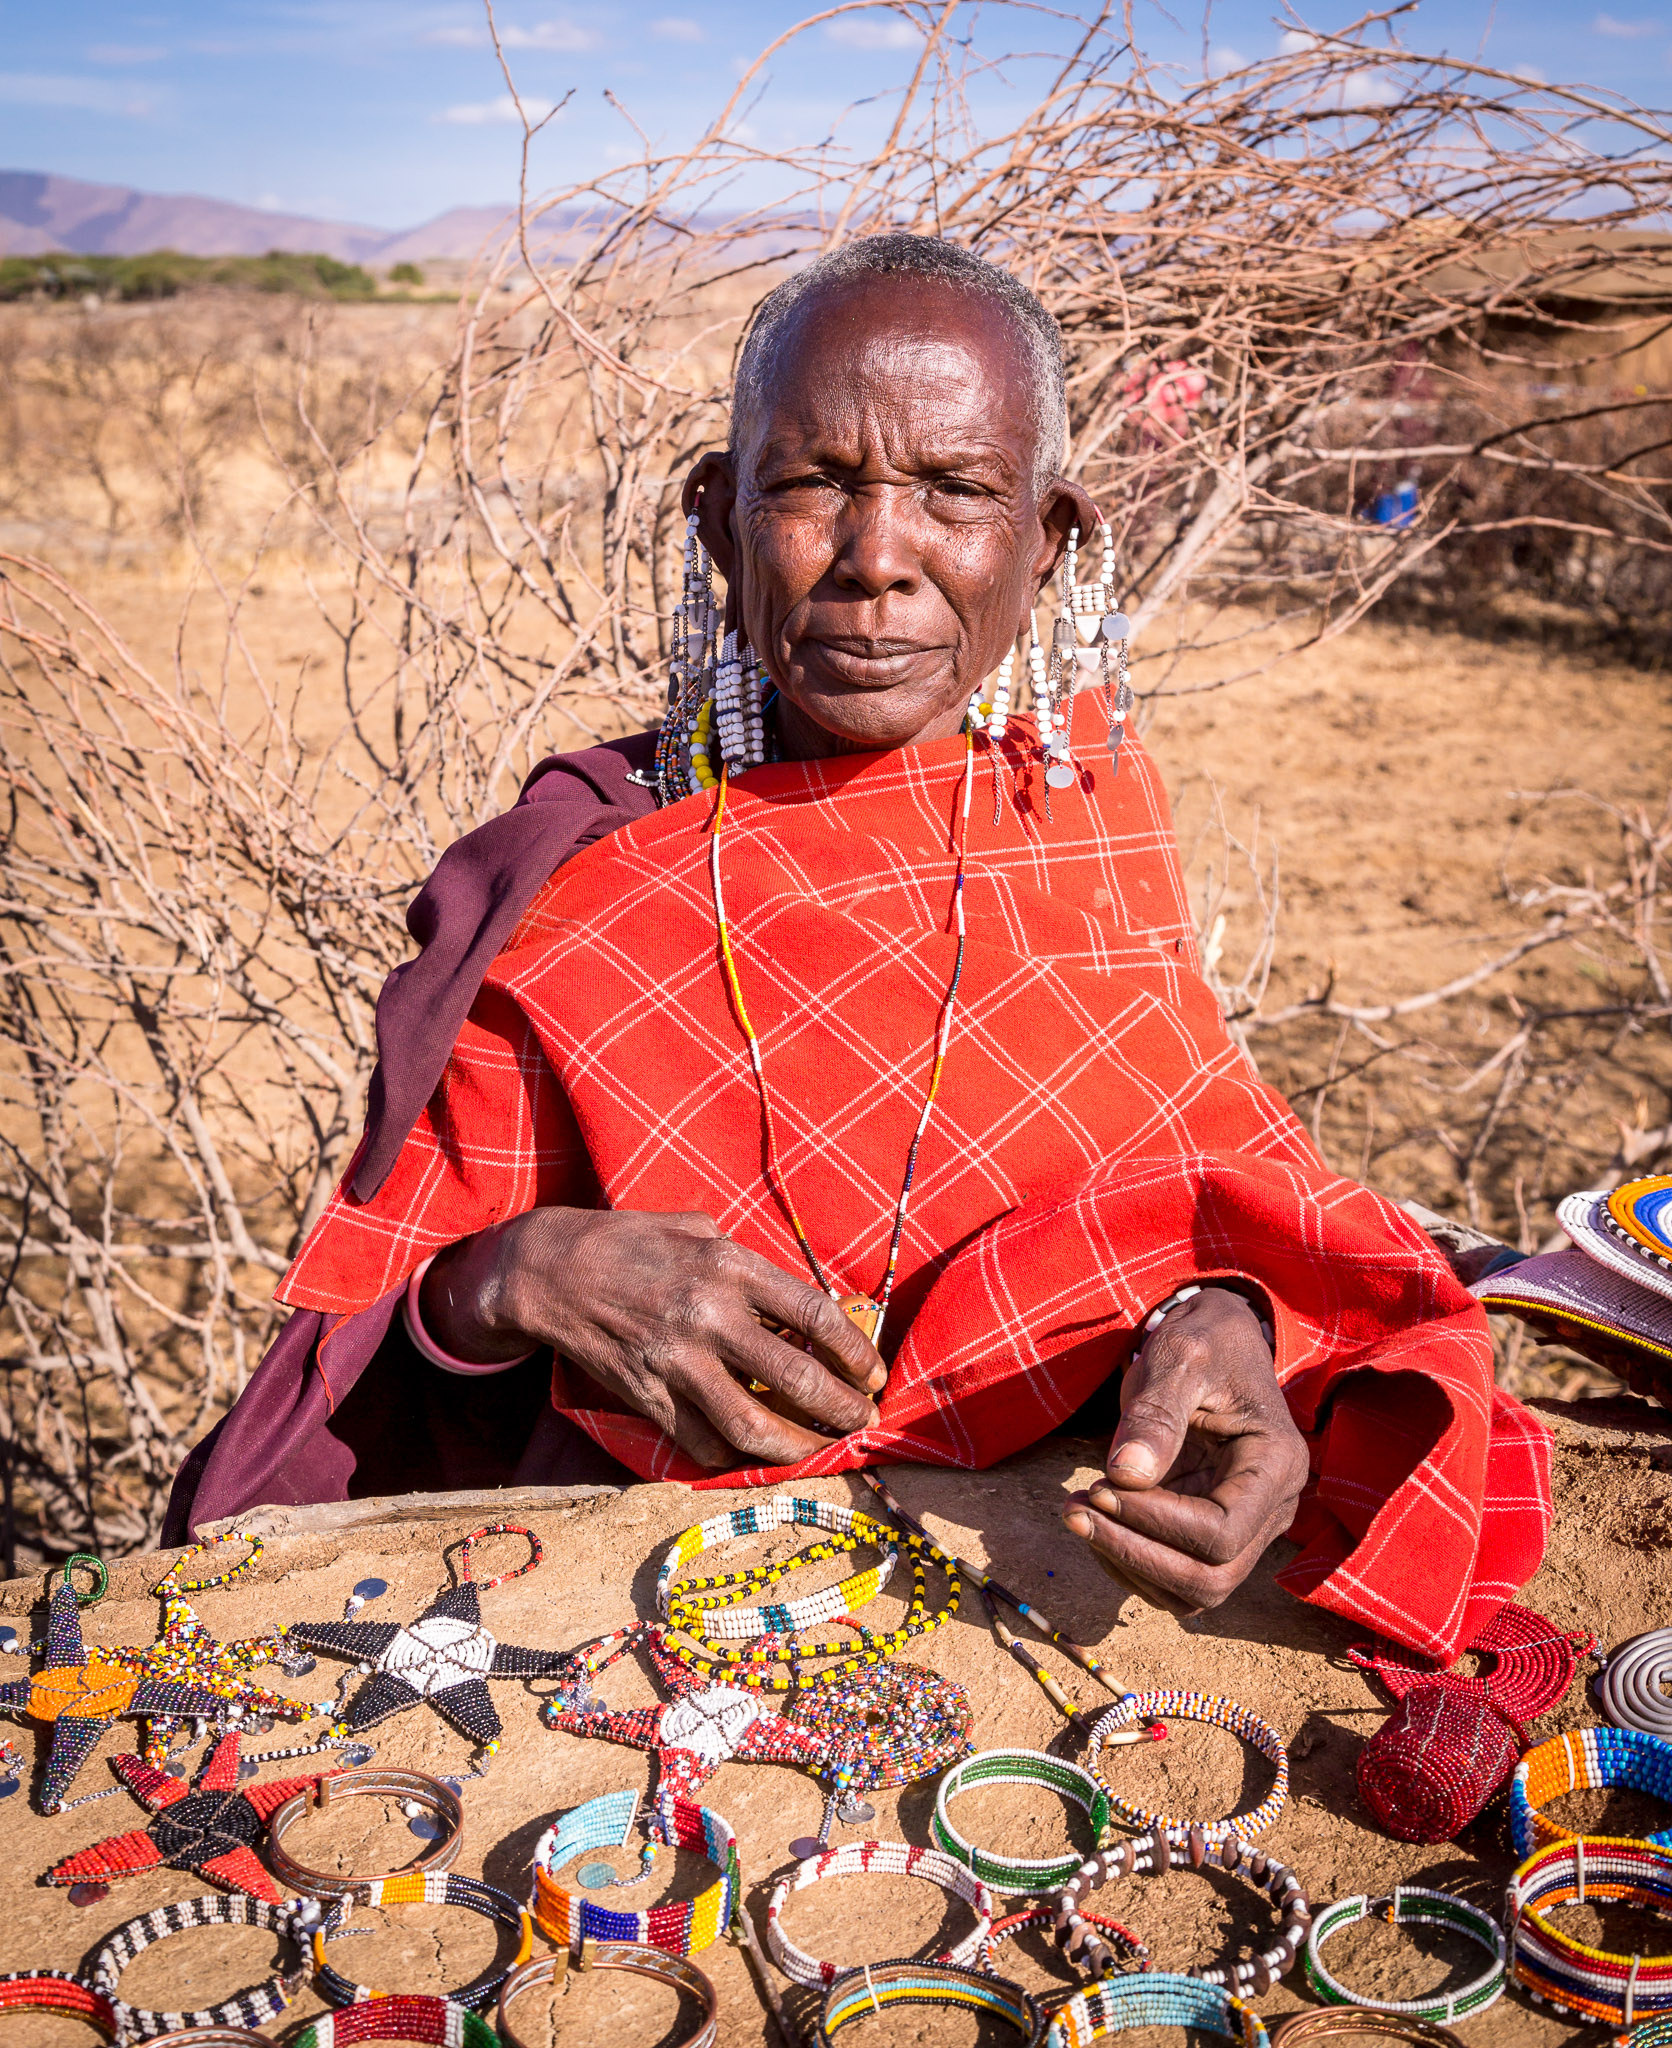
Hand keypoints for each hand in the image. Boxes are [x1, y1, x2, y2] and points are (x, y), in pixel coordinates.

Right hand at [419, 1207, 885, 1469]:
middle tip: (864, 1421)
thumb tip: (806, 1306)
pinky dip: (736, 1456)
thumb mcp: (699, 1229)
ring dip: (799, 1447)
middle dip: (843, 1409)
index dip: (857, 1354)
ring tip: (824, 1449)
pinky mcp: (646, 1396)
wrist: (552, 1271)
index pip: (815, 1317)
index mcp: (729, 1266)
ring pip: (752, 1426)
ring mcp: (675, 1362)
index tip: (875, 1375)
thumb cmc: (634, 1242)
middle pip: (796, 1378)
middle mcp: (707, 1315)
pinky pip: (702, 1443)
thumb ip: (751, 1265)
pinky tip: (758, 1452)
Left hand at [1061, 1286, 1306, 1615]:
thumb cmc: (1204, 1342)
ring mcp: (1248, 1527)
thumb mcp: (1180, 1356)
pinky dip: (1129, 1562)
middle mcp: (1272, 1507)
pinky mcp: (1216, 1533)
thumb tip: (1126, 1475)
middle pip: (1211, 1579)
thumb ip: (1156, 1412)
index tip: (1097, 1486)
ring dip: (1127, 1564)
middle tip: (1074, 1511)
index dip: (1154, 1523)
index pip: (1221, 1533)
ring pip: (1194, 1592)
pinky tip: (1094, 1519)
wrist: (1215, 1342)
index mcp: (1276, 1465)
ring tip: (1076, 1513)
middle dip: (1134, 1554)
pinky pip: (1177, 1578)